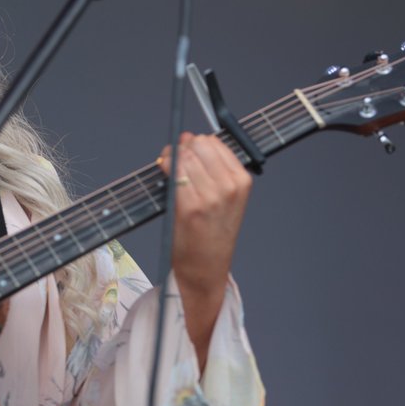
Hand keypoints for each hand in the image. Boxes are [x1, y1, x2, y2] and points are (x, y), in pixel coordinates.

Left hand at [159, 133, 251, 366]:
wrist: (206, 269)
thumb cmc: (212, 232)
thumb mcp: (225, 197)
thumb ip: (211, 167)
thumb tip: (188, 137)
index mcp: (242, 181)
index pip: (214, 142)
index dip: (195, 142)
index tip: (187, 149)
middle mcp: (229, 187)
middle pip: (198, 145)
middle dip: (182, 147)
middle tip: (174, 157)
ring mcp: (210, 197)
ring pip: (184, 156)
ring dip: (171, 156)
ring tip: (168, 166)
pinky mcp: (190, 207)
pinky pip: (173, 172)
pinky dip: (165, 166)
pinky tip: (163, 171)